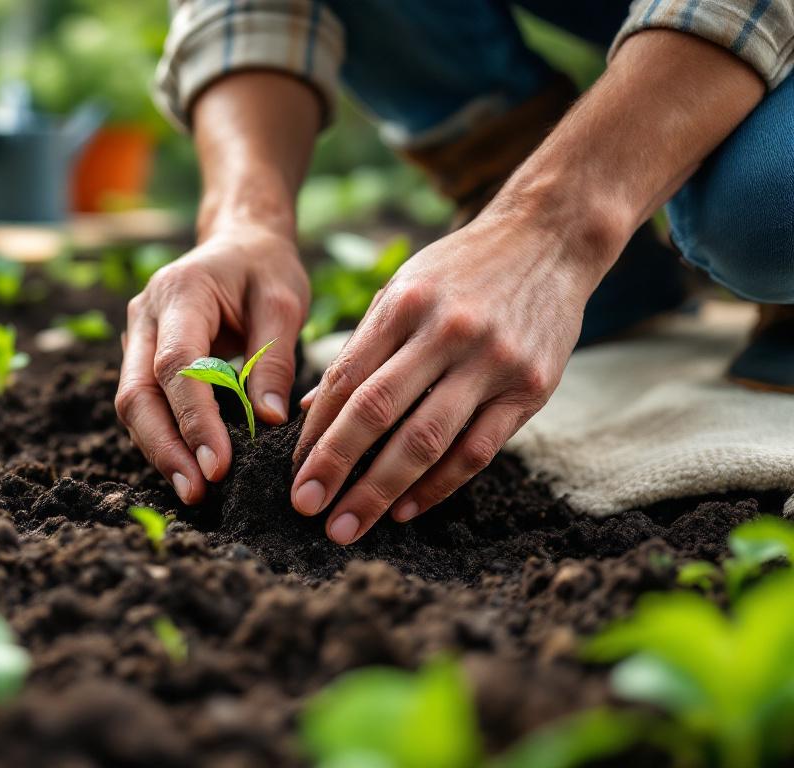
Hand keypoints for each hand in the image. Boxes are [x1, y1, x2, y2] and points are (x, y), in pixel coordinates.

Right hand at [117, 224, 308, 503]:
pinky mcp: (141, 357)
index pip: (175, 365)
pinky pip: (144, 404)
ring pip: (133, 404)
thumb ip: (275, 359)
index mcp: (180, 293)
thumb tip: (270, 420)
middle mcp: (144, 315)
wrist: (238, 241)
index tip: (218, 465)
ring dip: (160, 450)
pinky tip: (188, 467)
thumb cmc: (264, 268)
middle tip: (197, 492)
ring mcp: (136, 337)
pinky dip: (163, 438)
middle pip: (138, 393)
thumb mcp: (284, 301)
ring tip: (194, 491)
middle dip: (164, 447)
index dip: (193, 419)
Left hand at [291, 208, 611, 543]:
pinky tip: (405, 509)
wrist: (550, 239)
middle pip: (377, 411)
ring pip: (426, 439)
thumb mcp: (402, 289)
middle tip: (304, 506)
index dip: (315, 430)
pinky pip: (476, 450)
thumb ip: (360, 349)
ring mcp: (492, 361)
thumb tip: (307, 411)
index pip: (345, 378)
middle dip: (334, 465)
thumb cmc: (461, 270)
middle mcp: (446, 332)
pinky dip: (437, 486)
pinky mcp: (530, 387)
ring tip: (346, 525)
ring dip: (380, 490)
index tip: (293, 470)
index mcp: (404, 304)